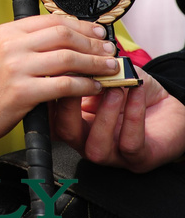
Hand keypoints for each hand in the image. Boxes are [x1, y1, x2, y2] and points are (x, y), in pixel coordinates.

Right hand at [0, 14, 118, 148]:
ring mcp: (16, 67)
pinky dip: (84, 85)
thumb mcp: (1, 54)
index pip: (53, 20)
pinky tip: (94, 87)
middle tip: (109, 50)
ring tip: (109, 68)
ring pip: (68, 58)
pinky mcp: (22, 92)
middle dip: (92, 43)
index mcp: (7, 32)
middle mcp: (12, 45)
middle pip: (63, 35)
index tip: (98, 33)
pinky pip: (64, 85)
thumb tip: (67, 40)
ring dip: (94, 63)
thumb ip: (28, 44)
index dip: (81, 25)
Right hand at [52, 68, 184, 171]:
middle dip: (69, 107)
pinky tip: (136, 93)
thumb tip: (79, 57)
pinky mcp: (138, 160)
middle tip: (82, 80)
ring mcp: (112, 154)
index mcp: (77, 119)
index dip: (51, 93)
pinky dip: (132, 115)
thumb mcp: (111, 75)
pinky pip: (130, 143)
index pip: (53, 112)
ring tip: (115, 90)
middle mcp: (88, 140)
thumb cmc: (135, 90)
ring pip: (96, 146)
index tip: (59, 69)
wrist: (167, 106)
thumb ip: (94, 68)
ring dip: (104, 115)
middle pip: (65, 133)